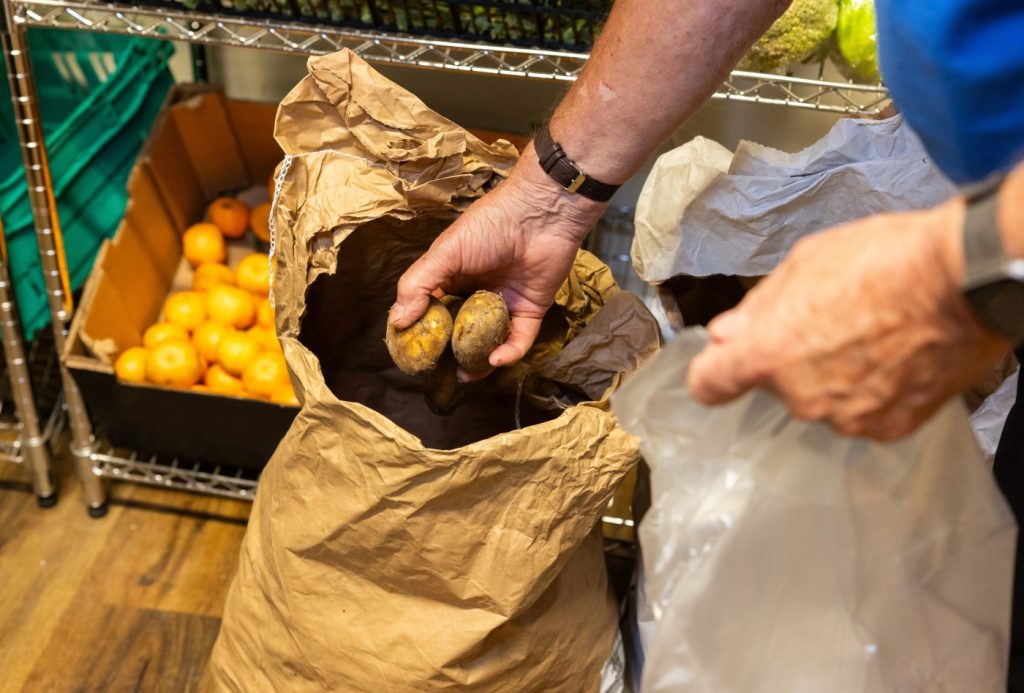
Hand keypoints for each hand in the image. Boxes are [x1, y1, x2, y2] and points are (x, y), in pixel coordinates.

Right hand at [392, 145, 605, 379]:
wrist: (540, 214)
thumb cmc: (489, 226)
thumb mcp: (445, 253)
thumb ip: (418, 285)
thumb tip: (397, 321)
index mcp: (452, 277)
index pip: (432, 311)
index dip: (423, 332)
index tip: (412, 353)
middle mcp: (476, 293)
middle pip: (461, 330)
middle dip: (450, 352)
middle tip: (438, 371)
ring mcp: (504, 304)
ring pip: (489, 341)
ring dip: (478, 360)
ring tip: (464, 375)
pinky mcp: (531, 311)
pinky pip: (519, 339)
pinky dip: (508, 352)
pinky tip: (494, 359)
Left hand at [687, 198, 1011, 440]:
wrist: (966, 279)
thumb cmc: (886, 259)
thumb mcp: (805, 263)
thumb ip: (758, 307)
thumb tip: (726, 334)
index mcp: (769, 353)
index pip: (708, 385)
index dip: (713, 371)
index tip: (724, 363)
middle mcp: (802, 396)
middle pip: (775, 384)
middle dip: (790, 358)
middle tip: (828, 320)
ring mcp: (847, 417)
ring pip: (820, 399)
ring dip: (832, 375)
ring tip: (869, 334)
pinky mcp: (891, 427)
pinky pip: (862, 412)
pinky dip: (871, 391)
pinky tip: (893, 356)